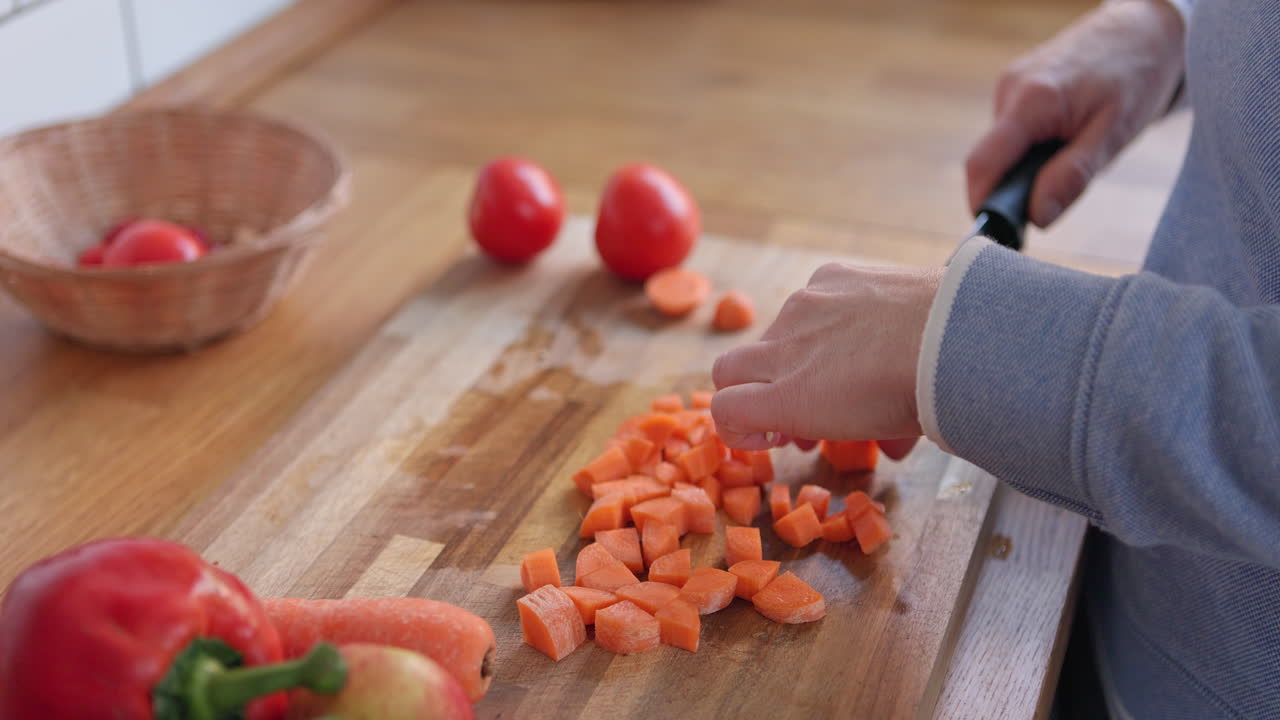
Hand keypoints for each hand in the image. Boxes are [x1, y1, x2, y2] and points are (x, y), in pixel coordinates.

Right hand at [711, 263, 942, 453]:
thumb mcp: (877, 432)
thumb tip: (862, 439)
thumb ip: (844, 431)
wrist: (957, 333)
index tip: (770, 438)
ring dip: (797, 355)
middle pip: (730, 371)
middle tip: (794, 409)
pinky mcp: (829, 275)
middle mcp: (784, 348)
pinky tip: (869, 324)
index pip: (725, 411)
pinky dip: (829, 316)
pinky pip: (813, 299)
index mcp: (789, 398)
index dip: (739, 430)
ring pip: (778, 334)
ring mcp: (804, 306)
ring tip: (847, 366)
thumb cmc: (922, 394)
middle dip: (752, 392)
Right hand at [966, 0, 1184, 226]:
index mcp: (1032, 101)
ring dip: (1028, 165)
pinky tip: (1065, 132)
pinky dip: (1032, 145)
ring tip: (1073, 148)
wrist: (1145, 26)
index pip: (983, 165)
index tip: (1001, 233)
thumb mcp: (1116, 133)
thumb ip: (1073, 175)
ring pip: (1002, 147)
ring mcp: (1008, 84)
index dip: (983, 205)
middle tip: (1060, 189)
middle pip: (991, 160)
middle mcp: (1009, 89)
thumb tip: (1037, 217)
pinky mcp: (1014, 83)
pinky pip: (1011, 131)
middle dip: (1016, 186)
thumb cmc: (1137, 75)